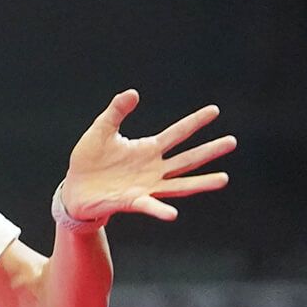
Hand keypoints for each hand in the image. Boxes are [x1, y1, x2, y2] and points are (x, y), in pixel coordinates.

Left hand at [61, 90, 234, 222]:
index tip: (214, 110)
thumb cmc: (89, 160)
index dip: (194, 122)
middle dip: (209, 151)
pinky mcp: (133, 202)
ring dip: (201, 183)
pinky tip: (173, 214)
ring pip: (180, 185)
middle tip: (232, 142)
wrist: (74, 188)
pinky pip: (150, 206)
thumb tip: (133, 93)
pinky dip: (161, 210)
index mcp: (148, 149)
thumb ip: (116, 112)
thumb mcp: (101, 131)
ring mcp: (146, 186)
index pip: (177, 134)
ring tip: (223, 179)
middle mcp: (154, 169)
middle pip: (187, 159)